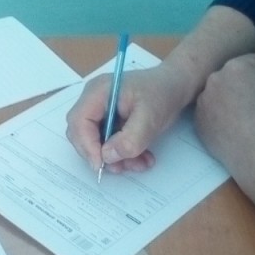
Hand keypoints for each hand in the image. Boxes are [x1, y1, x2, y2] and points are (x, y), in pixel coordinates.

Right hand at [65, 64, 195, 174]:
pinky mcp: (109, 121)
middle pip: (82, 133)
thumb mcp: (151, 117)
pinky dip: (123, 155)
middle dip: (100, 154)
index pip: (79, 121)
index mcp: (98, 92)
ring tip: (140, 163)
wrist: (175, 86)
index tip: (101, 164)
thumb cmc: (163, 93)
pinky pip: (108, 143)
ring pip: (96, 142)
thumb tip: (107, 156)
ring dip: (116, 158)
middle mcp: (94, 100)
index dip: (86, 145)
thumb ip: (130, 138)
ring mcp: (100, 111)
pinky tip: (142, 158)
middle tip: (121, 167)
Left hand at [194, 50, 254, 177]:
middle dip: (249, 87)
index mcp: (236, 65)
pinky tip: (236, 129)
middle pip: (237, 78)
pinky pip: (212, 114)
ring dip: (233, 101)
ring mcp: (203, 102)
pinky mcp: (198, 123)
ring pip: (222, 95)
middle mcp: (214, 79)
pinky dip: (221, 119)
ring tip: (249, 120)